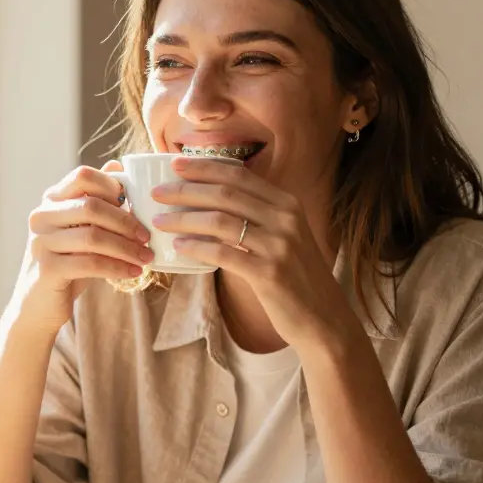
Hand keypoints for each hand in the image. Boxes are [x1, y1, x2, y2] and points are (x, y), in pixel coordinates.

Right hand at [10, 162, 152, 332]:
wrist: (38, 304)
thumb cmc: (68, 262)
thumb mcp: (82, 229)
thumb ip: (97, 201)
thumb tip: (118, 166)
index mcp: (51, 200)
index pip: (83, 175)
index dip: (113, 186)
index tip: (134, 205)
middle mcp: (41, 216)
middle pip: (91, 206)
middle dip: (126, 222)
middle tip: (147, 237)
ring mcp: (41, 242)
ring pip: (93, 236)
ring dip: (126, 248)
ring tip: (146, 258)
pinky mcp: (47, 269)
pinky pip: (90, 263)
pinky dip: (117, 267)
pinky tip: (132, 272)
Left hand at [149, 156, 355, 348]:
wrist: (324, 319)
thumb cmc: (295, 278)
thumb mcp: (284, 238)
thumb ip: (257, 218)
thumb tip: (209, 205)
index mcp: (287, 204)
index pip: (239, 176)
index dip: (204, 167)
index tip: (174, 164)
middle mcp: (286, 219)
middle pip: (225, 194)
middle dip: (186, 190)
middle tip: (158, 192)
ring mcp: (279, 245)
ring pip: (220, 221)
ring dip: (184, 219)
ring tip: (159, 221)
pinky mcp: (269, 273)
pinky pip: (223, 253)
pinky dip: (196, 247)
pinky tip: (178, 247)